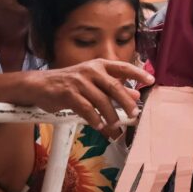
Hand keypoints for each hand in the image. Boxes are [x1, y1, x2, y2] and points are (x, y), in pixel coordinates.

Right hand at [22, 59, 150, 137]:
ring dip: (110, 115)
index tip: (151, 80)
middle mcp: (91, 70)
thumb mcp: (93, 82)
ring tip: (115, 126)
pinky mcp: (68, 93)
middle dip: (126, 102)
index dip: (138, 73)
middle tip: (134, 114)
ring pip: (101, 101)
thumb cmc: (70, 83)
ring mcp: (79, 81)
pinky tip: (99, 126)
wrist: (40, 85)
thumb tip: (136, 94)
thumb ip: (113, 87)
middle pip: (114, 86)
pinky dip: (95, 119)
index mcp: (99, 65)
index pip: (123, 67)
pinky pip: (86, 109)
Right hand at [116, 85, 192, 191]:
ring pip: (145, 180)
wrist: (173, 90)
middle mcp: (170, 157)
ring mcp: (154, 151)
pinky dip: (126, 179)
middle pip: (159, 185)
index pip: (185, 182)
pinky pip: (132, 164)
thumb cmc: (191, 107)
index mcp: (188, 154)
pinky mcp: (141, 143)